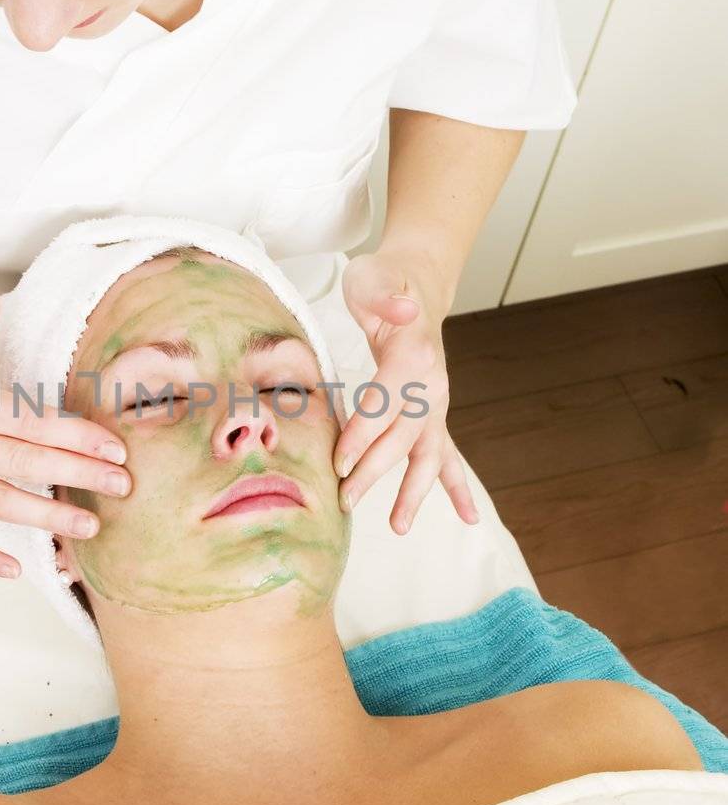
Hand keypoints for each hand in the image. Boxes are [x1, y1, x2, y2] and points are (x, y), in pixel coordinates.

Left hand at [333, 250, 479, 534]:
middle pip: (403, 436)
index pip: (386, 403)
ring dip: (415, 492)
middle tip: (346, 499)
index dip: (363, 434)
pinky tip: (467, 517)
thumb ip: (385, 296)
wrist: (415, 280)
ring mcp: (435, 402)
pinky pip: (445, 456)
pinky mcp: (432, 413)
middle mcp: (431, 384)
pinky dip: (456, 487)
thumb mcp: (373, 278)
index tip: (338, 462)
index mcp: (413, 356)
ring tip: (399, 526)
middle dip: (375, 471)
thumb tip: (403, 310)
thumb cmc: (383, 281)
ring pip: (427, 455)